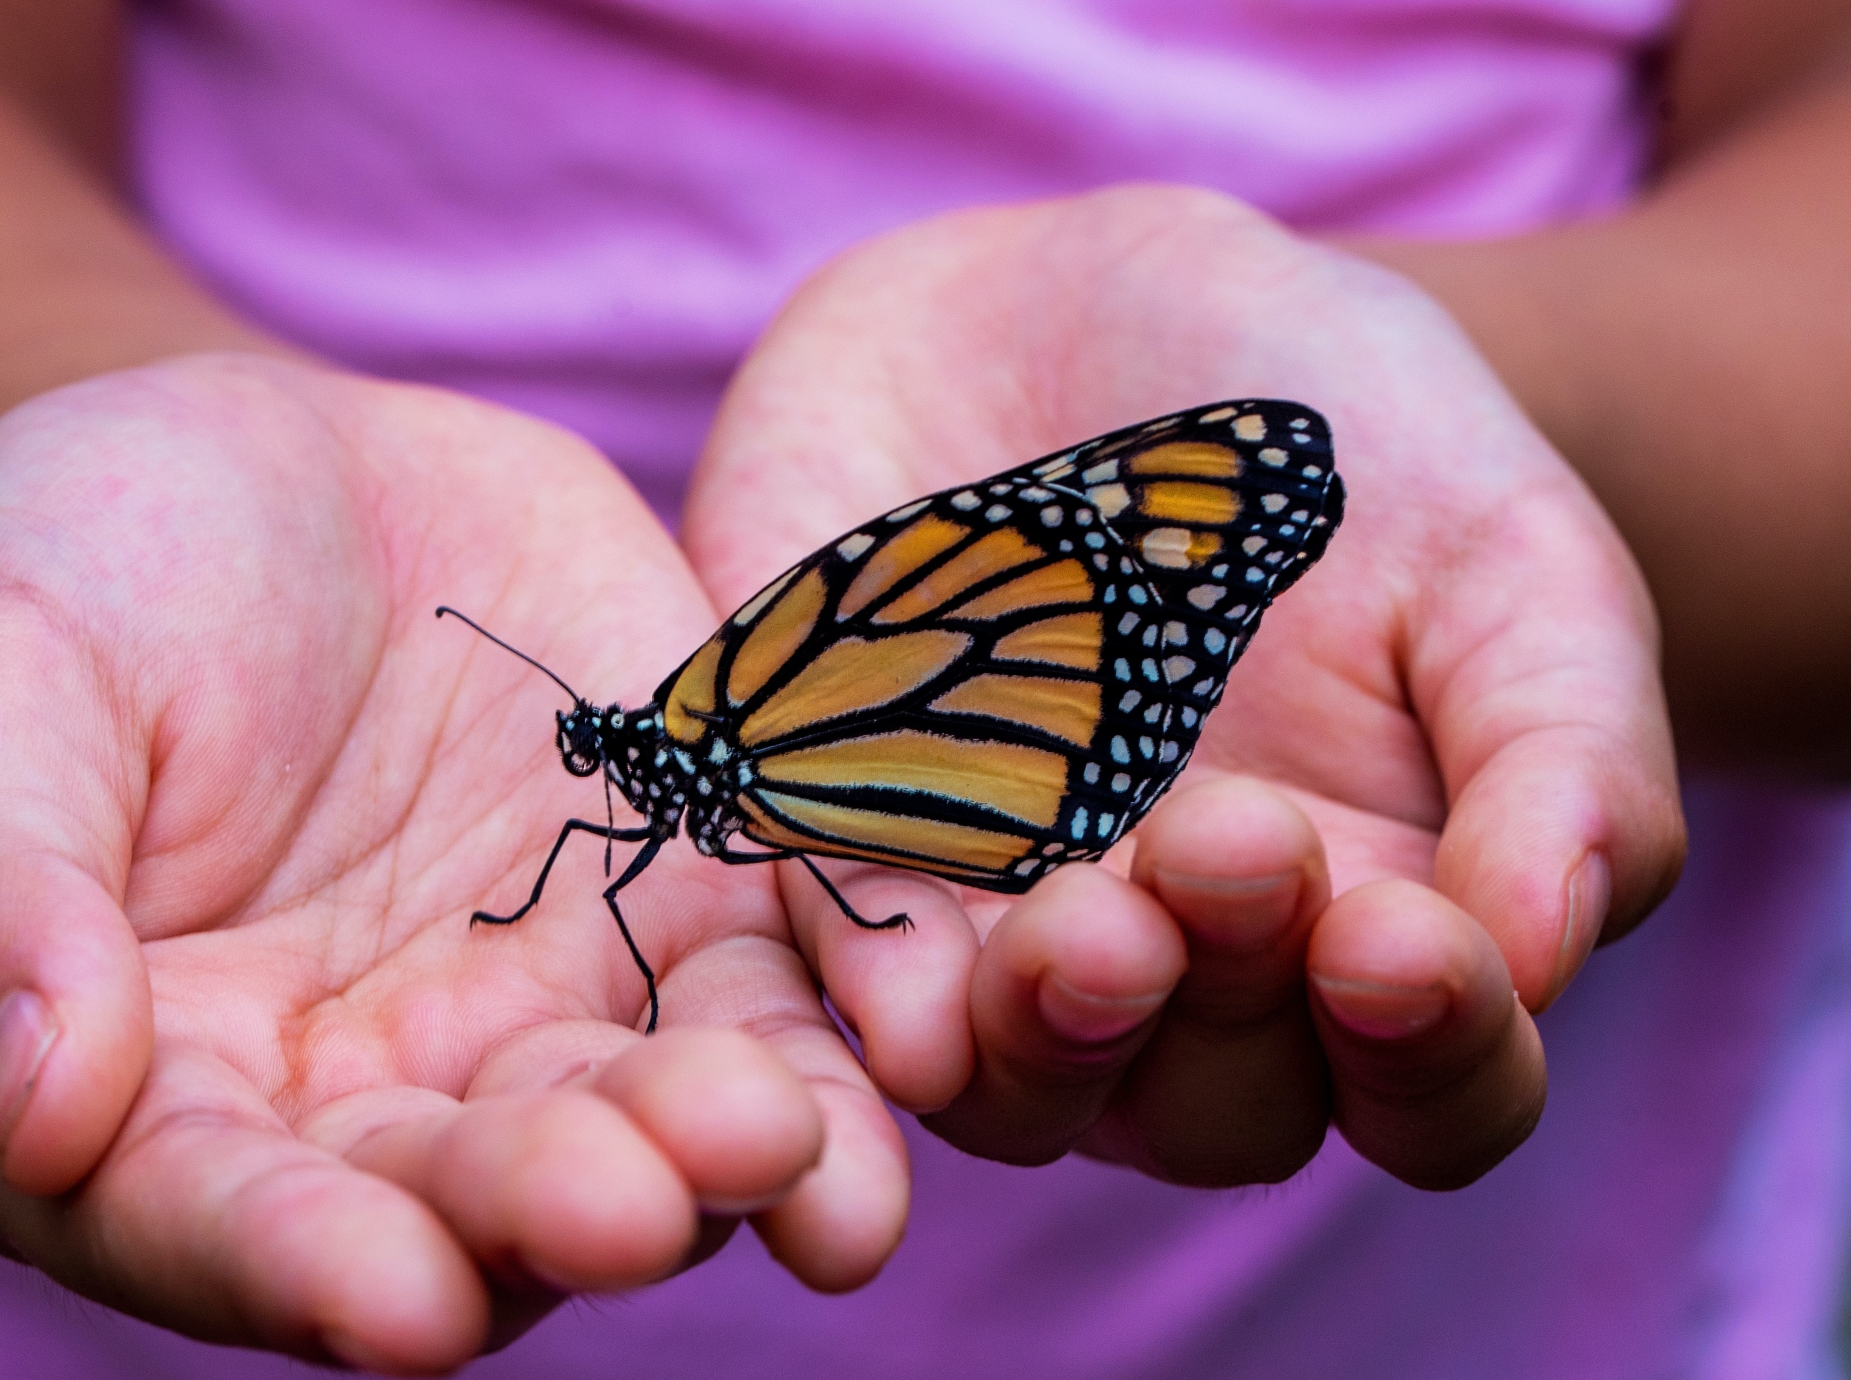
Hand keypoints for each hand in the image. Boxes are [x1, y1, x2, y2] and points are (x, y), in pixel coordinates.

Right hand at [0, 354, 905, 1370]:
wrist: (273, 467)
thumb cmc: (78, 578)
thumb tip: (38, 1112)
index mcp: (161, 1097)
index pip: (220, 1221)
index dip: (300, 1268)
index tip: (395, 1301)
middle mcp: (370, 1102)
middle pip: (466, 1203)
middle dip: (553, 1211)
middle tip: (637, 1203)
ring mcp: (546, 1011)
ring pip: (647, 1124)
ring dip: (729, 1160)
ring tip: (800, 1152)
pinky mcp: (686, 904)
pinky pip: (778, 986)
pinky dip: (847, 1027)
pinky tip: (917, 1039)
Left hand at [683, 187, 1684, 1187]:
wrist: (1094, 305)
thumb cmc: (1349, 444)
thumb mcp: (1507, 558)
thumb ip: (1563, 754)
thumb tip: (1541, 954)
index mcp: (1371, 928)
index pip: (1430, 1089)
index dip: (1433, 1054)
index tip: (1400, 939)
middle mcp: (1181, 972)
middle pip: (1210, 1110)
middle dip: (1223, 1011)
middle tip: (1226, 842)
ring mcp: (996, 924)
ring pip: (1013, 1082)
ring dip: (1046, 1038)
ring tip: (1078, 928)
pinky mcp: (827, 845)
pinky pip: (828, 960)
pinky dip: (862, 982)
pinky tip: (895, 983)